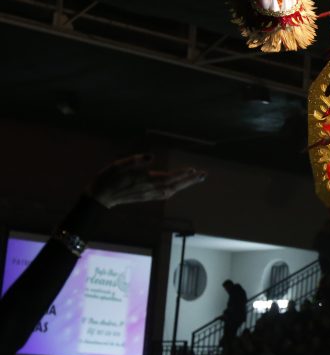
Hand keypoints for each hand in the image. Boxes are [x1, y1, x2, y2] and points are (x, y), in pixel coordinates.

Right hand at [88, 154, 205, 208]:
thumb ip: (136, 160)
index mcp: (145, 180)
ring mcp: (149, 195)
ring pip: (172, 190)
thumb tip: (152, 156)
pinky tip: (179, 186)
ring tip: (197, 178)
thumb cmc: (108, 178)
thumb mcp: (118, 165)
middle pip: (174, 185)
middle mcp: (150, 190)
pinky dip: (176, 189)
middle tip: (204, 175)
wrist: (100, 197)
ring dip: (185, 184)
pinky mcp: (146, 197)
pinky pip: (166, 194)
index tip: (193, 170)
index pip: (168, 177)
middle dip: (190, 180)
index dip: (181, 174)